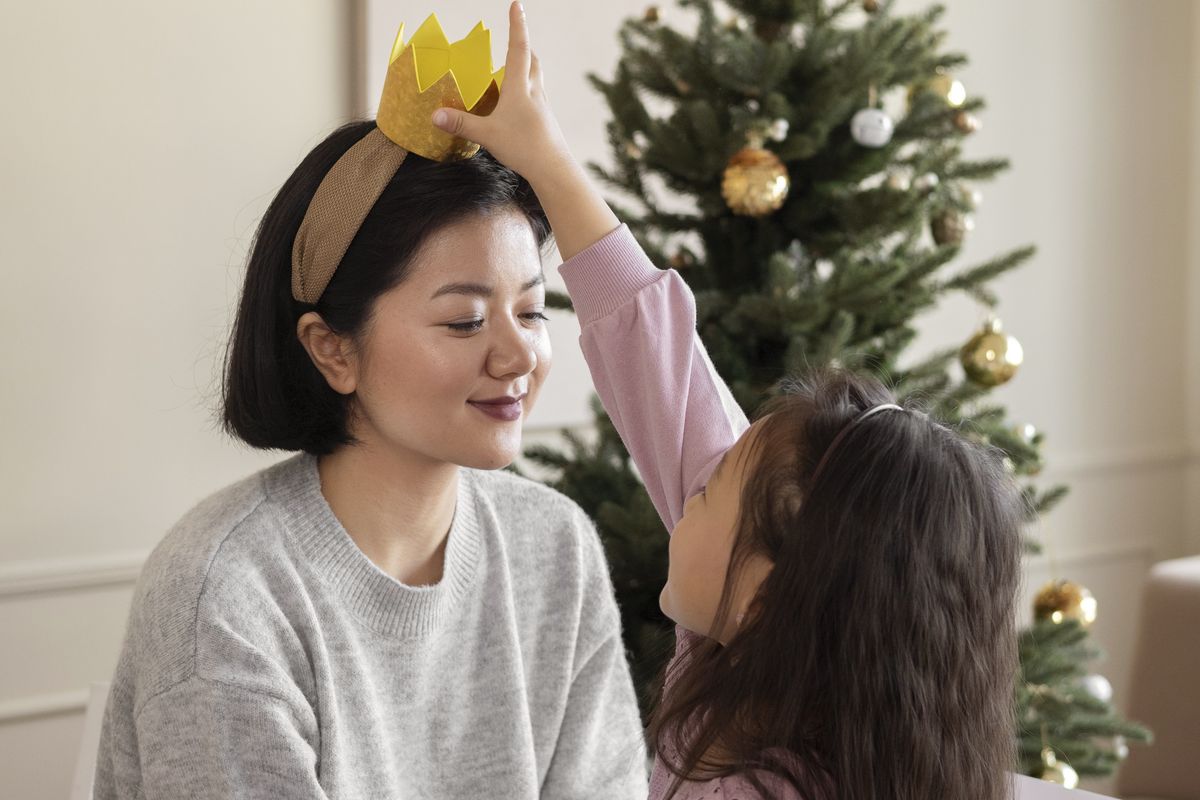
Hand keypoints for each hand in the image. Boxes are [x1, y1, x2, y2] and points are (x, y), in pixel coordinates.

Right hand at [432, 2, 573, 189]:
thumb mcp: (487, 134)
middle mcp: (534, 92)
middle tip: (515, 38)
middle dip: (524, 47)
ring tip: (512, 71)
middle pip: (533, 61)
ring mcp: (543, 107)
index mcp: (520, 88)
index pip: (519, 48)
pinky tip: (517, 106)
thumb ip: (461, 123)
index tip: (517, 5)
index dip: (517, 25)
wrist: (554, 170)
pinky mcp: (546, 122)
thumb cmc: (524, 147)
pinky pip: (536, 99)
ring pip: (536, 79)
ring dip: (526, 69)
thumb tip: (435, 115)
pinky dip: (527, 92)